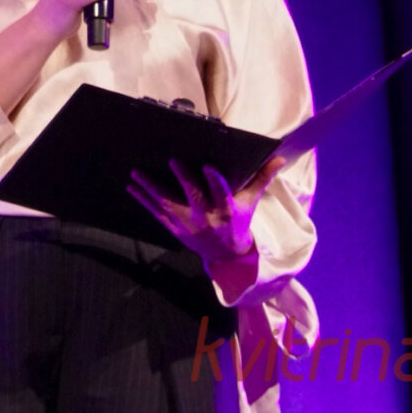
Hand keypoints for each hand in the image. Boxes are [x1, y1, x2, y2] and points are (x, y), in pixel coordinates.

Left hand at [127, 156, 284, 263]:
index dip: (216, 180)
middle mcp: (206, 217)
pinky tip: (131, 186)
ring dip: (151, 188)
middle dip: (183, 179)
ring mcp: (188, 224)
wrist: (226, 255)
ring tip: (137, 172)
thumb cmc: (238, 221)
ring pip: (168, 204)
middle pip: (194, 196)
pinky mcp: (174, 228)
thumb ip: (261, 178)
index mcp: (226, 209)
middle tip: (173, 160)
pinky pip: (156, 213)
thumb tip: (280, 157)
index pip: (222, 193)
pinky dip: (143, 200)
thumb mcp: (250, 201)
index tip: (209, 166)